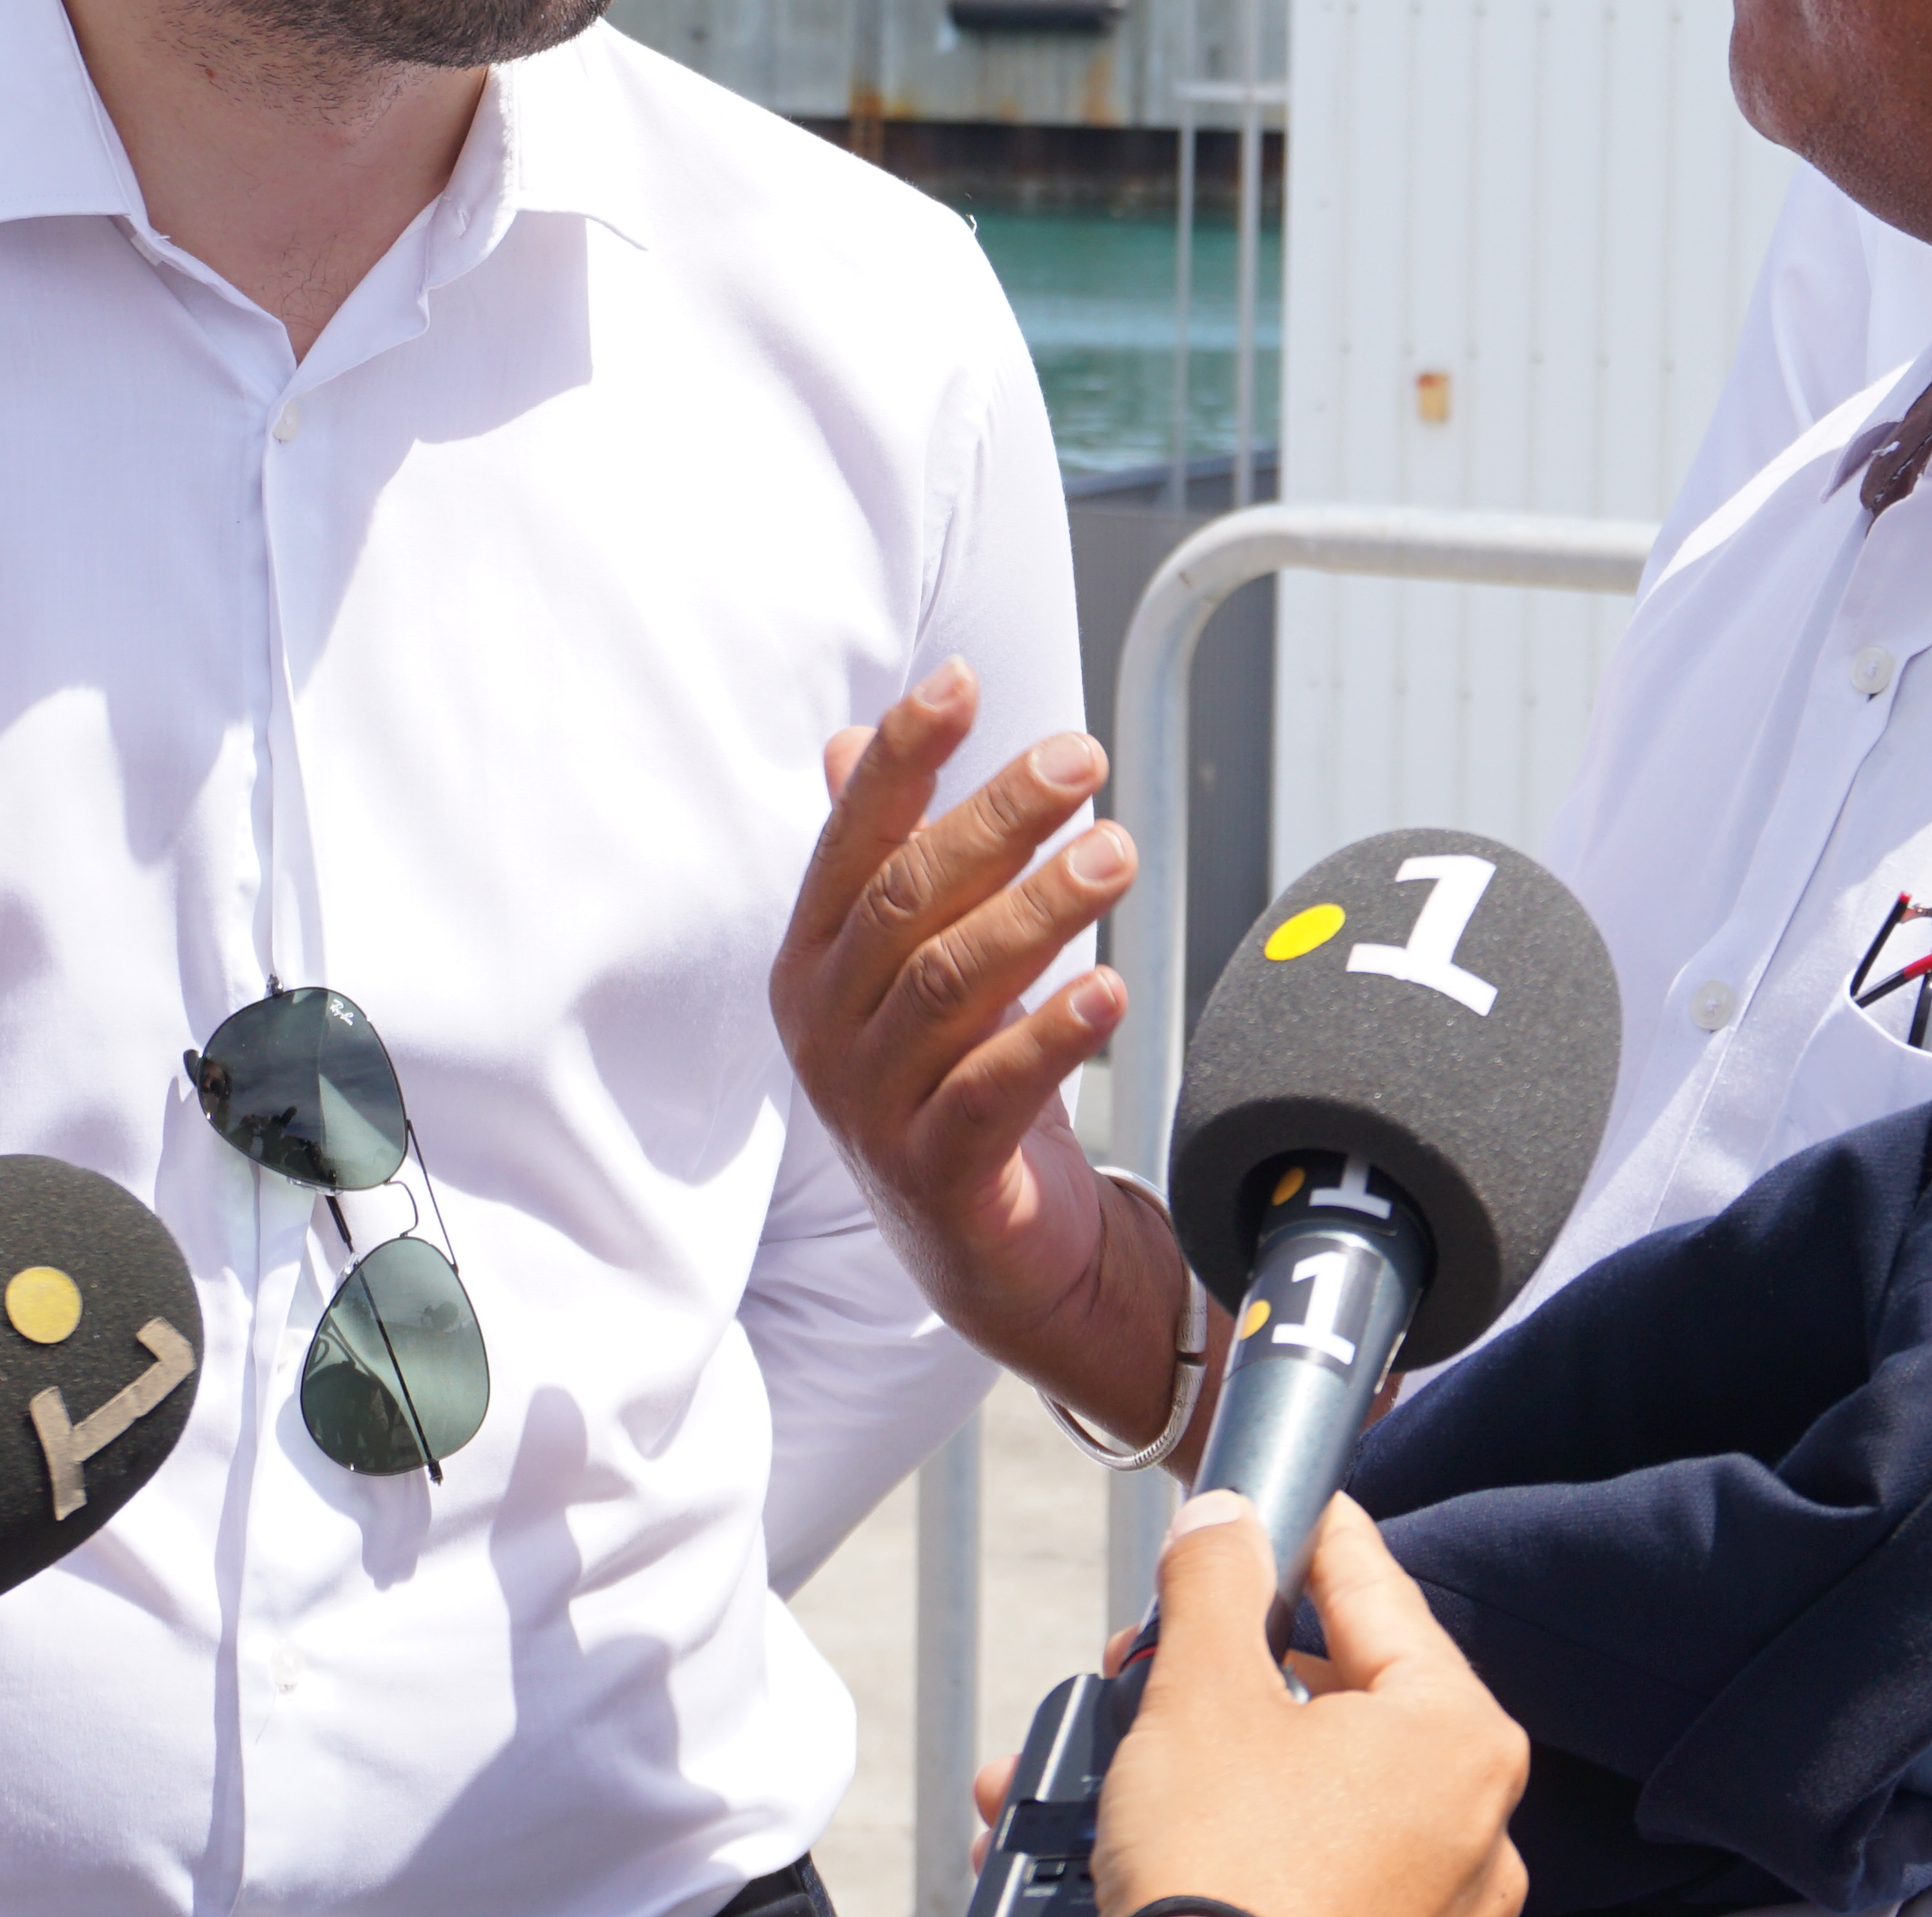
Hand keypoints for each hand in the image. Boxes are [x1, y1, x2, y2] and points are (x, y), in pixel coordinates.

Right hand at [771, 665, 1183, 1438]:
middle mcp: (827, 1025)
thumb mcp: (915, 961)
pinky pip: (991, 1093)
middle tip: (1083, 757)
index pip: (853, 837)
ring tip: (1116, 850)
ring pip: (951, 983)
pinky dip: (1051, 1035)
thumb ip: (886, 856)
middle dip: (996, 817)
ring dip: (1040, 908)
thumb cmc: (951, 1077)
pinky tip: (1108, 985)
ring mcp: (871, 1106)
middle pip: (907, 897)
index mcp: (815, 958)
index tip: (962, 680)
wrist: (987, 1251)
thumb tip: (849, 739)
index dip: (903, 755)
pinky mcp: (936, 1177)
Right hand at [1089, 1494, 1526, 1916]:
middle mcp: (1472, 1822)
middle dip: (1217, 1676)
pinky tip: (1123, 1843)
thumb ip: (1215, 1585)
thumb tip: (1225, 1521)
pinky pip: (1301, 1868)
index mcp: (1456, 1736)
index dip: (1304, 1533)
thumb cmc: (1226, 1884)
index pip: (1375, 1587)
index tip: (1267, 1502)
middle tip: (1144, 1662)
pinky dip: (1221, 1844)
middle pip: (1333, 1695)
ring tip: (1096, 1764)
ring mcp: (1436, 1907)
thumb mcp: (1200, 1698)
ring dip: (1193, 1766)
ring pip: (1301, 1789)